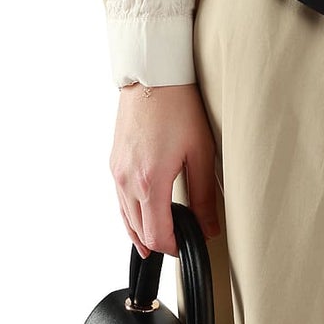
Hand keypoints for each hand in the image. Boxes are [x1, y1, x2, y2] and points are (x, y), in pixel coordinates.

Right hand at [109, 81, 223, 257]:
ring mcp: (117, 172)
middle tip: (178, 243)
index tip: (186, 247)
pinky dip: (131, 214)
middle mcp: (127, 181)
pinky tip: (142, 215)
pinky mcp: (114, 162)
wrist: (153, 75)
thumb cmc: (178, 106)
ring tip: (159, 240)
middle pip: (139, 231)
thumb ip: (204, 195)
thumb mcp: (201, 151)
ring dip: (142, 232)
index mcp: (149, 182)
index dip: (172, 248)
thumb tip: (208, 227)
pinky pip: (119, 200)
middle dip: (158, 243)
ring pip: (125, 218)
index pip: (156, 234)